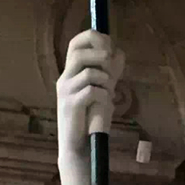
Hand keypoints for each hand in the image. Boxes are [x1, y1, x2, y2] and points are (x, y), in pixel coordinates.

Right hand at [57, 30, 125, 156]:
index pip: (75, 43)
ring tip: (109, 92)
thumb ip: (108, 73)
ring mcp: (66, 92)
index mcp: (70, 73)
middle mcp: (64, 79)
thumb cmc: (90, 118)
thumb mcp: (101, 91)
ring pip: (89, 73)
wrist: (78, 146)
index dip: (92, 38)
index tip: (109, 46)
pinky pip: (92, 91)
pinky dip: (104, 96)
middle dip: (101, 57)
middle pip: (79, 53)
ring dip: (105, 80)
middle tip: (112, 71)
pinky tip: (106, 105)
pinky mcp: (71, 106)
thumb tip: (119, 53)